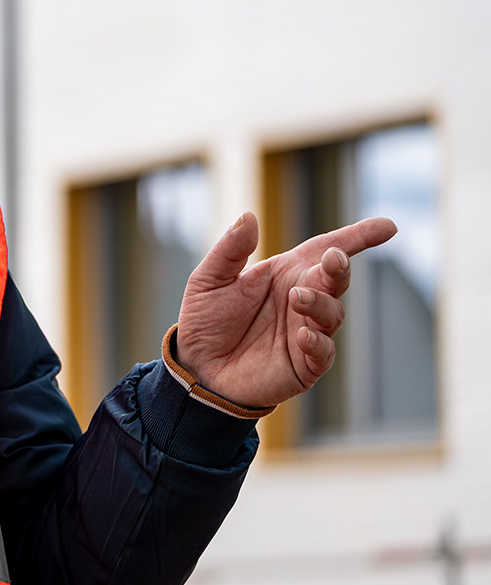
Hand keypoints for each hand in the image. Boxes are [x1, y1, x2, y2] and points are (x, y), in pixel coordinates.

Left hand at [174, 211, 397, 408]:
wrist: (197, 367)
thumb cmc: (205, 320)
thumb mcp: (208, 279)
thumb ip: (230, 250)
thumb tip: (249, 216)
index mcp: (285, 273)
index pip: (325, 250)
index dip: (358, 237)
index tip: (387, 227)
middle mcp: (302, 298)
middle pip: (335, 278)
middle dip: (339, 267)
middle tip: (333, 259)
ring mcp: (307, 330)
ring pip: (332, 312)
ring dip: (320, 303)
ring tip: (298, 297)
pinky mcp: (304, 364)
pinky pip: (322, 352)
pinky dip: (317, 342)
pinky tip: (302, 335)